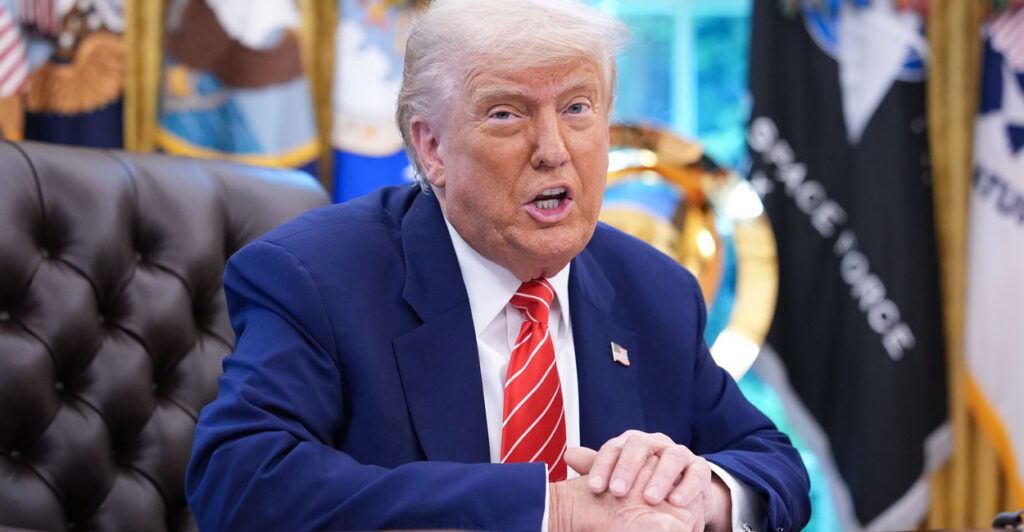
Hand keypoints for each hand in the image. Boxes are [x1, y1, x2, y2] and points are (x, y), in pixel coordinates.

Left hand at [564, 430, 731, 530]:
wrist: (677, 491)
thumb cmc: (640, 482)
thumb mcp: (618, 475)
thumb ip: (595, 467)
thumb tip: (567, 455)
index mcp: (631, 443)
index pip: (614, 447)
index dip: (602, 466)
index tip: (594, 489)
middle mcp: (654, 443)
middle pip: (640, 445)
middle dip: (628, 468)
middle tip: (617, 492)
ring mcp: (678, 453)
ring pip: (672, 457)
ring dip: (661, 478)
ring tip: (650, 499)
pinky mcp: (700, 468)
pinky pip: (696, 473)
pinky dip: (687, 487)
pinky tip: (676, 502)